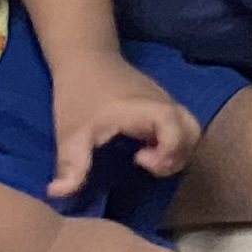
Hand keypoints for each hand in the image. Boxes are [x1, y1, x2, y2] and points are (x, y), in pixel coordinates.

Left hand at [46, 54, 204, 199]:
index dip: (166, 156)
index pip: (178, 133)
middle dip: (177, 157)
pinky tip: (145, 148)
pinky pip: (180, 125)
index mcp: (148, 109)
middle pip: (193, 133)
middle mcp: (165, 104)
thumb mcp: (70, 132)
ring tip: (148, 160)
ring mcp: (166, 101)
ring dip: (176, 150)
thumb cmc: (79, 93)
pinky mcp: (161, 103)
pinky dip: (172, 142)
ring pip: (190, 129)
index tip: (138, 159)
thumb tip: (58, 194)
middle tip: (148, 165)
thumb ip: (70, 165)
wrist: (86, 57)